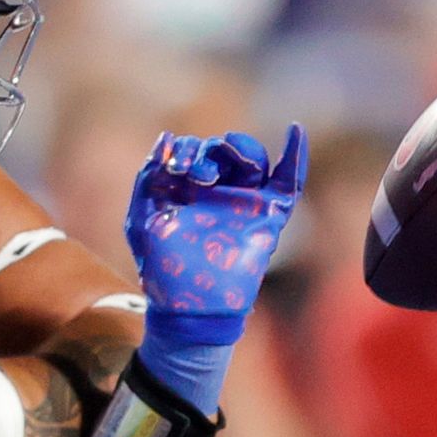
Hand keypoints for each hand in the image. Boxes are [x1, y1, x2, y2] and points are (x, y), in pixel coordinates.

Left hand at [127, 125, 309, 338]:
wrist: (193, 307)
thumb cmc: (164, 270)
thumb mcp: (141, 219)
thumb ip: (148, 179)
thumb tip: (166, 138)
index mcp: (187, 190)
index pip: (192, 149)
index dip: (184, 150)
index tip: (176, 170)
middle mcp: (217, 191)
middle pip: (224, 148)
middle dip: (210, 150)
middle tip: (199, 174)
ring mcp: (244, 202)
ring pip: (253, 158)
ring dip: (241, 148)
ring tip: (227, 163)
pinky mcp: (268, 216)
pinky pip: (289, 181)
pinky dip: (295, 154)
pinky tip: (294, 130)